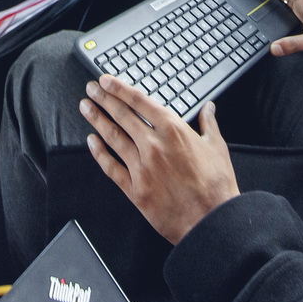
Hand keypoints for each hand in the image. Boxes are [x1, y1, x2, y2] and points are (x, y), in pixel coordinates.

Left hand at [81, 75, 239, 244]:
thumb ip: (209, 123)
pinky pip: (111, 167)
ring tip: (85, 107)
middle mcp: (154, 145)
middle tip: (91, 88)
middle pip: (122, 115)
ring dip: (97, 120)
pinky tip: (91, 142)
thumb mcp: (217, 147)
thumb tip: (209, 107)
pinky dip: (99, 153)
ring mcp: (142, 167)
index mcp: (173, 130)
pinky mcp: (135, 189)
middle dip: (104, 99)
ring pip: (113, 137)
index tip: (107, 81)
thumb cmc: (216, 186)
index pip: (140, 102)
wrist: (211, 220)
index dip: (120, 89)